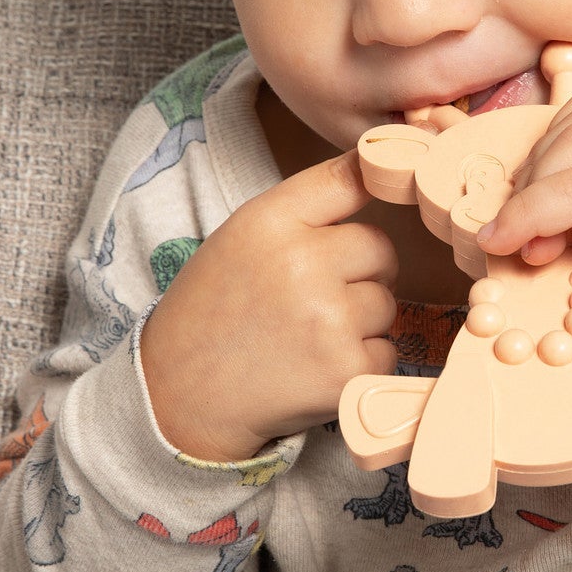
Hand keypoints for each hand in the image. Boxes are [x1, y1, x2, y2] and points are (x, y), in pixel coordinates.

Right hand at [138, 150, 398, 460]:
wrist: (182, 398)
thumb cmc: (215, 313)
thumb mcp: (241, 239)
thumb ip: (303, 210)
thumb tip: (377, 172)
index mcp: (270, 222)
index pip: (348, 179)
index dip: (374, 181)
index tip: (389, 183)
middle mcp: (302, 262)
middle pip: (380, 248)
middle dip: (362, 271)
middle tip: (313, 297)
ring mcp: (328, 318)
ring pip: (386, 303)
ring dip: (360, 321)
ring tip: (305, 337)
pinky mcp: (347, 369)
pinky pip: (386, 351)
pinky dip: (360, 363)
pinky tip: (314, 368)